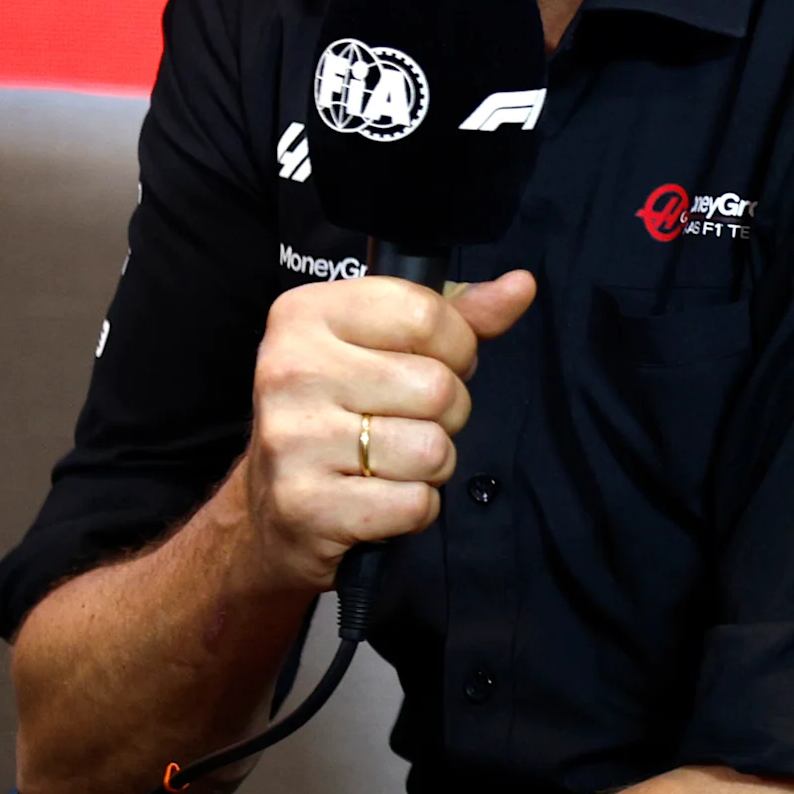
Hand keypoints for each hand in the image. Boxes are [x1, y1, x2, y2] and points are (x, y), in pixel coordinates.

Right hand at [244, 269, 535, 587]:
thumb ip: (458, 315)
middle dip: (447, 413)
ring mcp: (293, 439)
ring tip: (392, 461)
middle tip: (408, 422)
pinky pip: (414, 503)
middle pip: (437, 387)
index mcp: (305, 314)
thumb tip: (522, 284)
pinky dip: (414, 509)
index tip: (429, 365)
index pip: (427, 315)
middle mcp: (291, 369)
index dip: (454, 348)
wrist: (271, 510)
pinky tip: (379, 499)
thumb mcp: (386, 347)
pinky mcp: (307, 505)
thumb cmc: (340, 413)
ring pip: (432, 450)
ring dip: (431, 465)